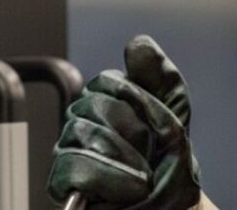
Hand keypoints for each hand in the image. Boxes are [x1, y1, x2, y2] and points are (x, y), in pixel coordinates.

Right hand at [47, 36, 201, 209]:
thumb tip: (138, 43)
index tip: (159, 125)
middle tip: (152, 153)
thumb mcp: (175, 111)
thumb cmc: (169, 161)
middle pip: (98, 105)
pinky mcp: (62, 180)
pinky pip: (74, 166)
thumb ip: (159, 76)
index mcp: (108, 98)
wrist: (170, 205)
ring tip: (143, 174)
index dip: (143, 103)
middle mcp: (84, 119)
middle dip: (138, 132)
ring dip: (129, 158)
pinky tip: (129, 188)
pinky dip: (110, 178)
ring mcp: (69, 148)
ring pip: (86, 133)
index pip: (112, 81)